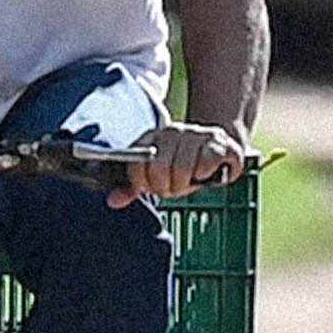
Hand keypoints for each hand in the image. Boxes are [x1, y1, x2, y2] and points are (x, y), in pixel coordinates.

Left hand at [125, 124, 249, 203]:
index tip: (153, 187)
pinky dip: (204, 175)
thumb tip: (113, 201)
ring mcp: (195, 134)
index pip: (137, 165)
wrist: (219, 151)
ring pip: (182, 168)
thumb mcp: (155, 178)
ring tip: (189, 180)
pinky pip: (206, 163)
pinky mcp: (218, 142)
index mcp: (151, 138)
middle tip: (174, 186)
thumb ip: (133, 188)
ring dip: (186, 183)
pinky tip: (205, 173)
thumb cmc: (183, 168)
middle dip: (166, 187)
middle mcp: (172, 131)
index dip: (144, 184)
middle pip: (159, 169)